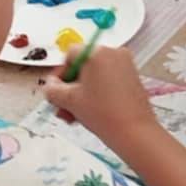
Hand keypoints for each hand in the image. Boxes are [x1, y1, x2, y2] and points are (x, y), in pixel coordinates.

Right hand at [41, 47, 156, 141]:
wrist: (135, 132)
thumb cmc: (102, 113)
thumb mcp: (69, 101)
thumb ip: (52, 89)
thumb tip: (50, 85)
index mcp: (97, 52)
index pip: (70, 55)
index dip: (60, 74)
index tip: (57, 92)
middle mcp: (113, 53)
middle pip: (83, 66)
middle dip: (70, 89)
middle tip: (63, 108)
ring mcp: (125, 65)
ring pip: (94, 76)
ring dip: (81, 95)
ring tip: (74, 116)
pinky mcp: (133, 78)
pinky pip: (108, 81)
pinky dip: (97, 94)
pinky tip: (90, 113)